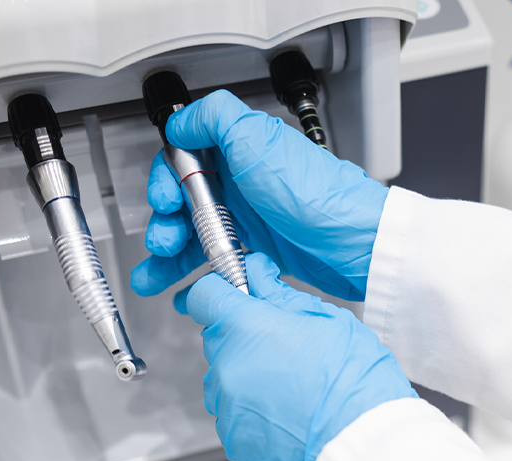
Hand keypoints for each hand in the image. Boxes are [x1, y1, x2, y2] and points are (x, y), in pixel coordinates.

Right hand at [130, 90, 388, 301]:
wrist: (355, 243)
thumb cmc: (315, 194)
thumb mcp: (259, 140)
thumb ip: (215, 118)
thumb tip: (181, 121)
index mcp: (238, 152)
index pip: (184, 161)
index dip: (167, 181)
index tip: (166, 200)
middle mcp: (242, 184)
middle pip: (184, 202)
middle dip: (165, 223)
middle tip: (166, 241)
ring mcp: (250, 219)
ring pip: (195, 236)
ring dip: (168, 256)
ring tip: (156, 276)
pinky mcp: (259, 252)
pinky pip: (215, 263)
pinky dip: (193, 278)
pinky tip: (178, 291)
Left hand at [182, 253, 416, 460]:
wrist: (364, 451)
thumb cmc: (355, 386)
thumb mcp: (329, 322)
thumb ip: (283, 297)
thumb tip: (259, 276)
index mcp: (245, 330)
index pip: (205, 296)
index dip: (223, 291)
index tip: (241, 294)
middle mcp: (226, 370)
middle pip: (219, 340)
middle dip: (247, 337)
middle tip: (291, 346)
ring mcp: (228, 411)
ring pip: (228, 380)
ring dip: (252, 377)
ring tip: (298, 387)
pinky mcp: (236, 444)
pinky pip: (238, 416)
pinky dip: (259, 413)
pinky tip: (294, 414)